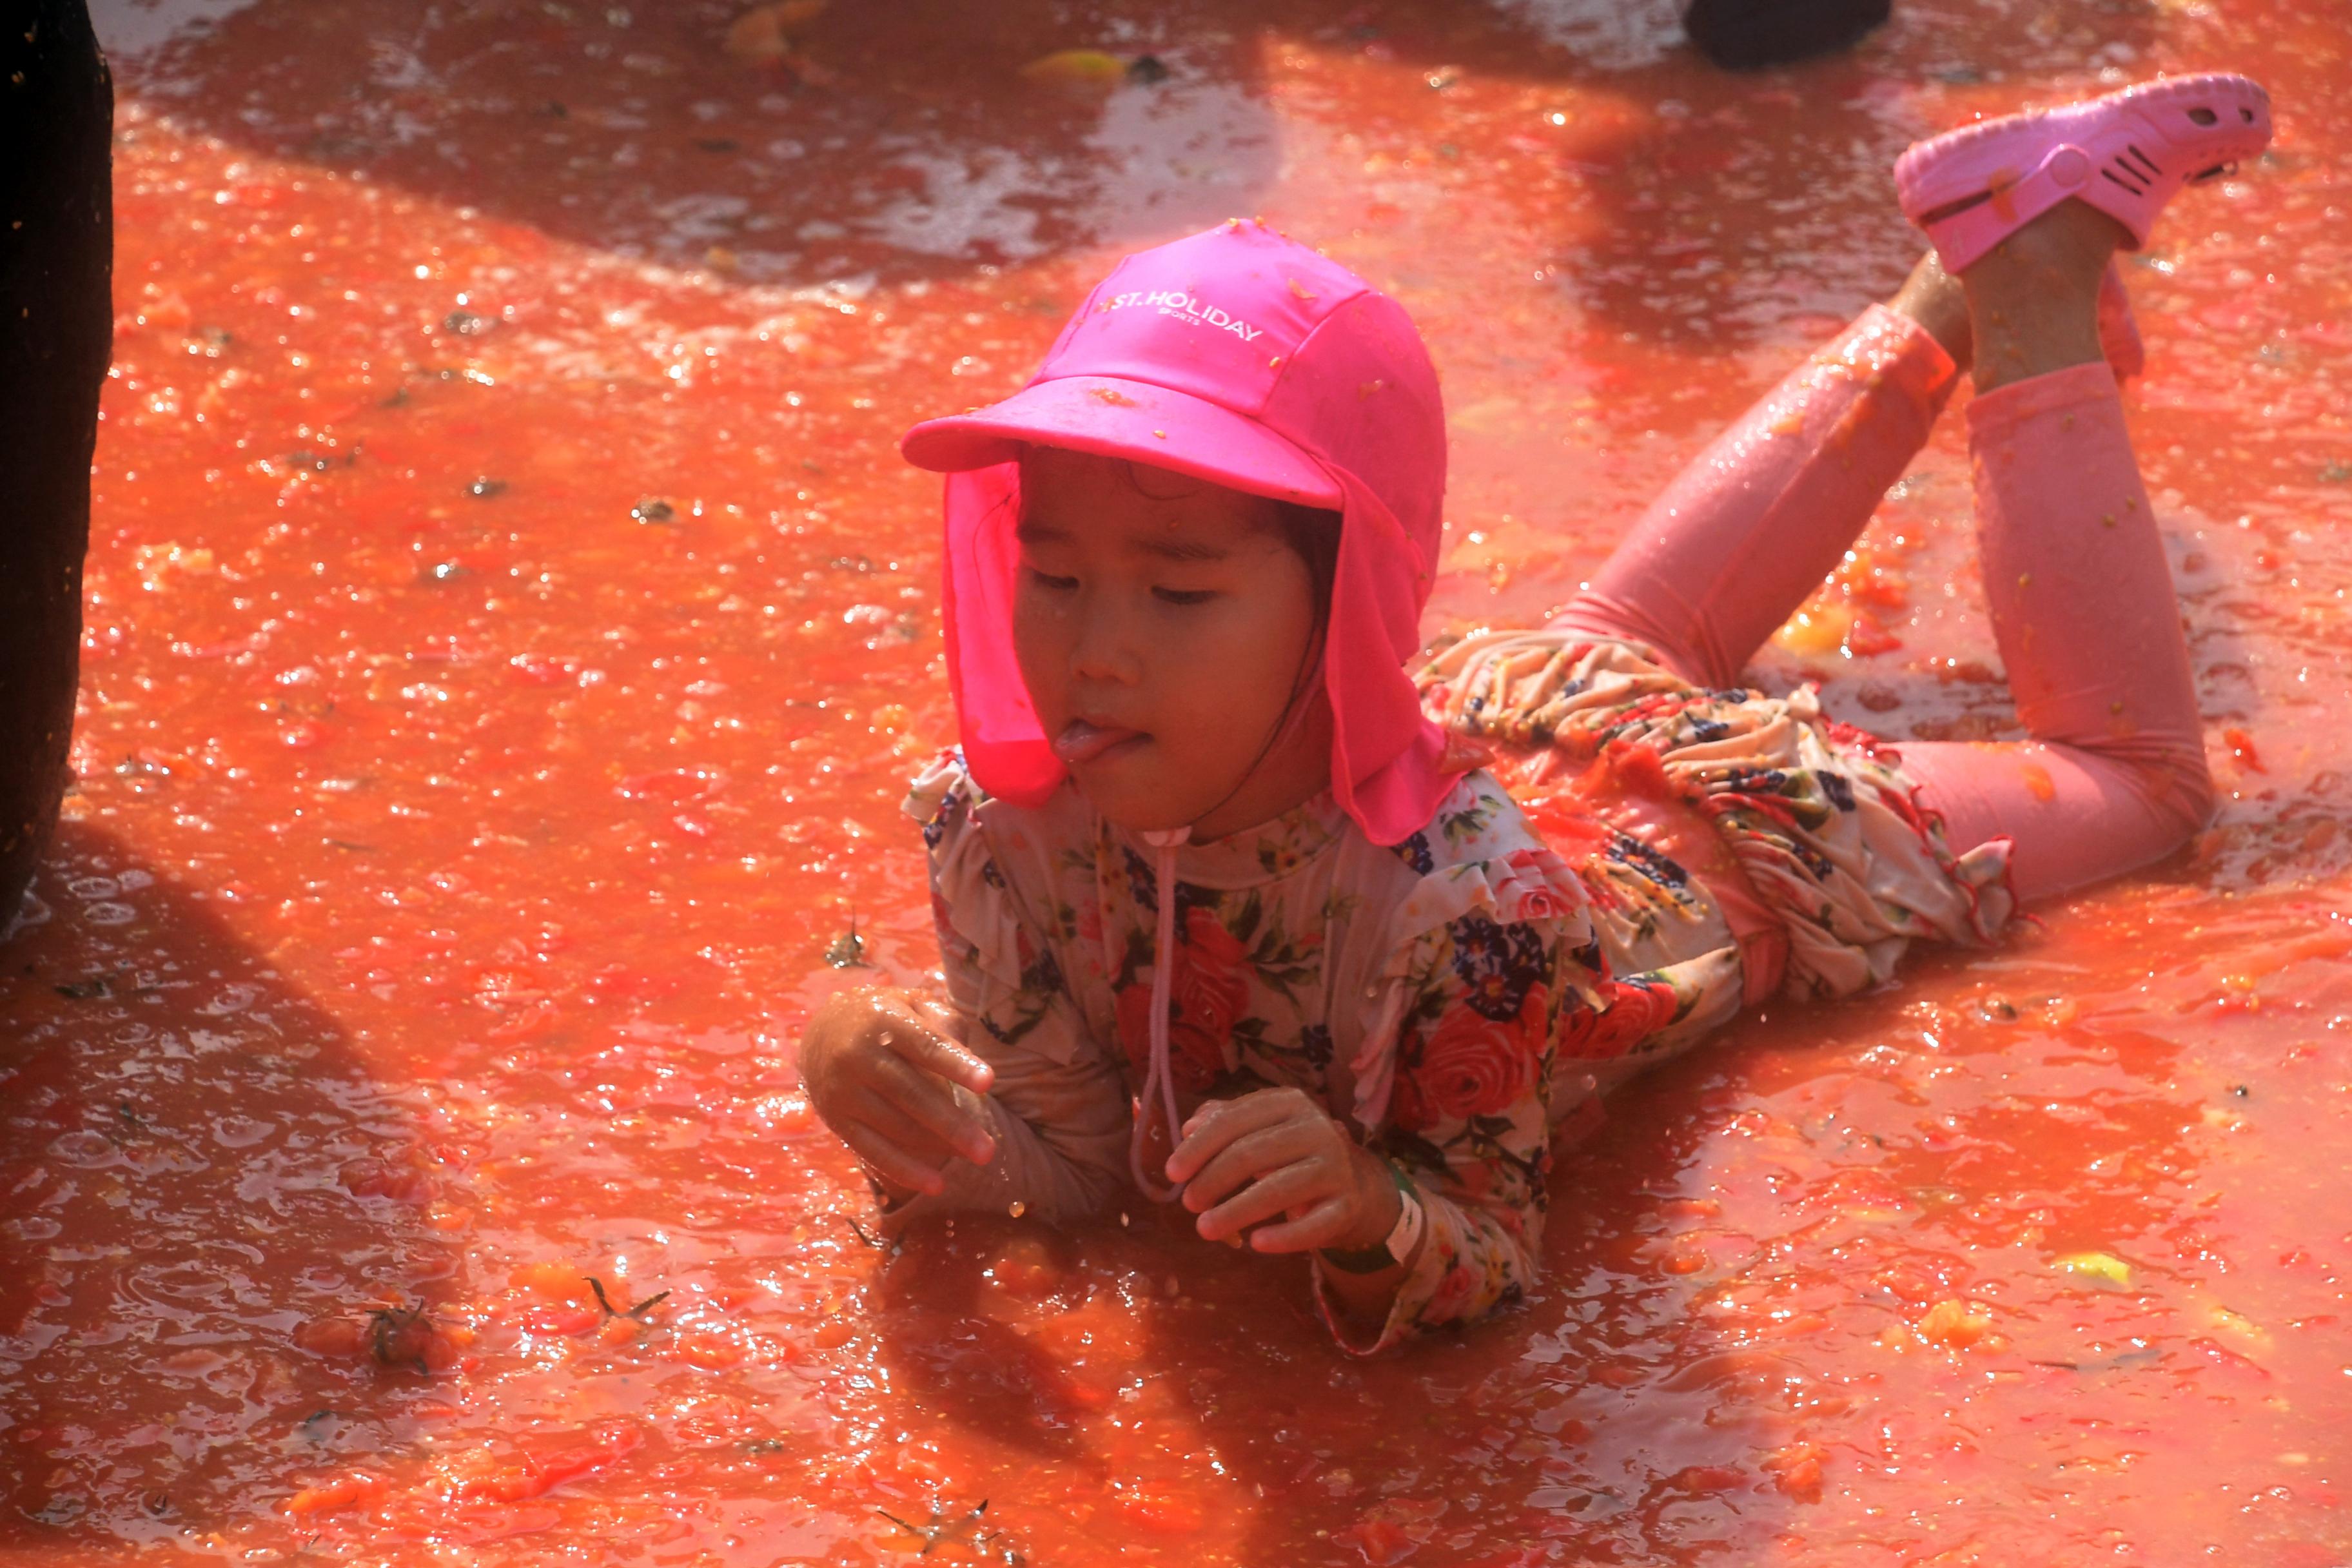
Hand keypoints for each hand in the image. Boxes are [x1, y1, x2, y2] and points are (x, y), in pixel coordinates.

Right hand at [800, 987, 996, 1197]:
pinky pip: (871, 1150)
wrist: (821, 1031)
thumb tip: (970, 1059)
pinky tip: (935, 1185)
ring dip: (938, 1146)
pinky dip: (903, 1170)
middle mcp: (858, 1055)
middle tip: (989, 1150)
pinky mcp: (836, 1120)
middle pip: (912, 1094)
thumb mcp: (912, 1005)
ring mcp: (843, 1090)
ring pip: (895, 1125)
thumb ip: (944, 1023)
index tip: (989, 1083)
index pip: (925, 1045)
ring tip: (978, 1157)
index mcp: (883, 1020)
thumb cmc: (886, 1018)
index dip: (956, 1064)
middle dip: (953, 1124)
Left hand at [1163, 1087, 1399, 1254]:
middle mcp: (1317, 1128)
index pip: (1234, 1120)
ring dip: (1235, 1211)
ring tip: (1204, 1229)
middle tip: (1188, 1203)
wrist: (1353, 1186)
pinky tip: (1256, 1244)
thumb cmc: (1292, 1155)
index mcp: (1289, 1103)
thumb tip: (1189, 1128)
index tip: (1172, 1173)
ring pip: (1278, 1189)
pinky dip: (1283, 1237)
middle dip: (1212, 1180)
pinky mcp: (1347, 1205)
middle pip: (1252, 1153)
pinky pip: (1312, 1225)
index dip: (1199, 1146)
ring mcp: (1337, 1166)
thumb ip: (1224, 1123)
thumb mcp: (1260, 1130)